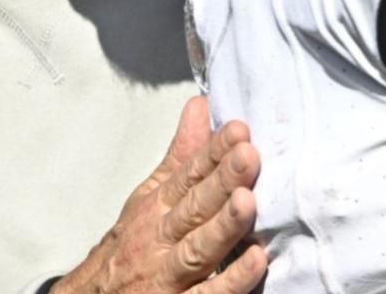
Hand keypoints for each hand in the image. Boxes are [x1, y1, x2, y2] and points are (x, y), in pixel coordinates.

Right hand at [52, 96, 264, 293]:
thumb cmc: (130, 247)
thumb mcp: (150, 196)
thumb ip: (182, 156)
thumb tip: (201, 108)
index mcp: (157, 207)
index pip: (188, 174)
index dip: (213, 152)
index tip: (238, 130)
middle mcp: (161, 238)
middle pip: (193, 207)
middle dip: (221, 180)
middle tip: (247, 155)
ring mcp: (168, 275)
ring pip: (197, 249)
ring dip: (222, 226)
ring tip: (247, 202)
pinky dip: (230, 280)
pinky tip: (254, 262)